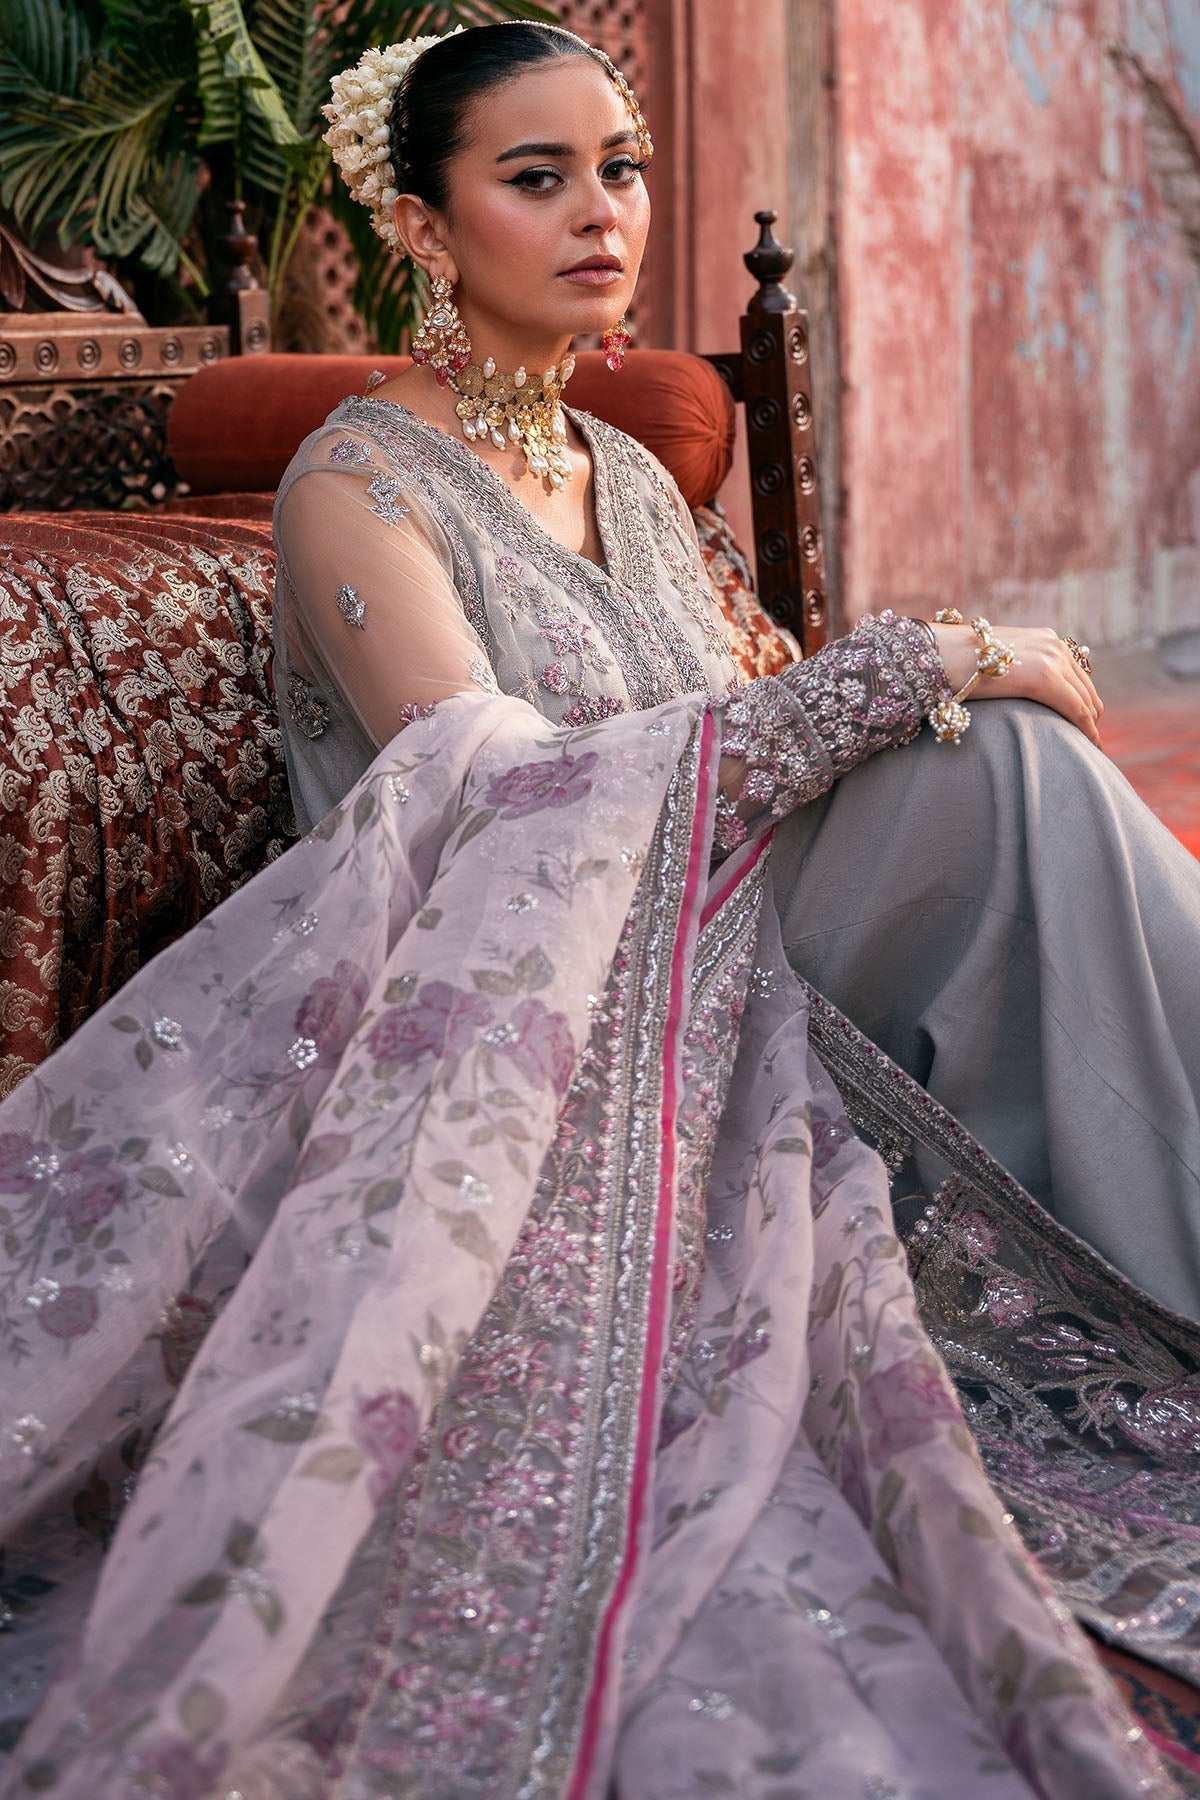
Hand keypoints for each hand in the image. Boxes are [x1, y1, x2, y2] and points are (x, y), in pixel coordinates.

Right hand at [930, 622, 1103, 747]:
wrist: (937, 655)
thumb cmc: (953, 664)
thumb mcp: (994, 664)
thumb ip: (1013, 672)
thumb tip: (1014, 692)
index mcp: (1043, 639)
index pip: (1076, 673)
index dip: (1082, 700)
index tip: (1084, 723)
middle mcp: (1054, 645)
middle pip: (1086, 688)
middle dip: (1090, 716)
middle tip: (1089, 741)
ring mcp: (1052, 658)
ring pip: (1086, 701)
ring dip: (1090, 726)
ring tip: (1090, 748)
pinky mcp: (1046, 677)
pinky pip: (1077, 710)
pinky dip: (1086, 730)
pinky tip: (1088, 745)